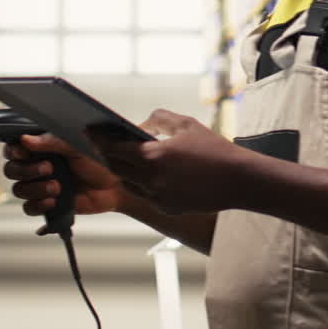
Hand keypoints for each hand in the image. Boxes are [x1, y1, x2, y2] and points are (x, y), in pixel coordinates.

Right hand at [3, 133, 124, 217]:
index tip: (24, 152)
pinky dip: (38, 205)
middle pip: (11, 170)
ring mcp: (41, 185)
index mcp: (41, 148)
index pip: (13, 148)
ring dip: (35, 189)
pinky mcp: (47, 203)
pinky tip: (53, 201)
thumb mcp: (77, 146)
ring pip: (19, 189)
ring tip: (57, 187)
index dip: (14, 151)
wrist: (115, 185)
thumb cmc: (98, 160)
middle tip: (49, 168)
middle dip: (26, 170)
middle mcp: (36, 165)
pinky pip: (29, 208)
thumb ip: (51, 142)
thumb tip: (25, 139)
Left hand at [87, 109, 250, 214]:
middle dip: (107, 155)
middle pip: (115, 168)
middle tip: (101, 144)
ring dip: (123, 171)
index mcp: (153, 156)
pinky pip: (146, 196)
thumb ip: (158, 119)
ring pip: (129, 184)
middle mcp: (151, 180)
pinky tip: (148, 174)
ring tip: (122, 159)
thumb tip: (139, 126)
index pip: (114, 147)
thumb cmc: (214, 149)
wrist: (239, 181)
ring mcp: (158, 198)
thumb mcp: (186, 124)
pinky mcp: (167, 209)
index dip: (99, 139)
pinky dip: (143, 184)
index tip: (88, 131)